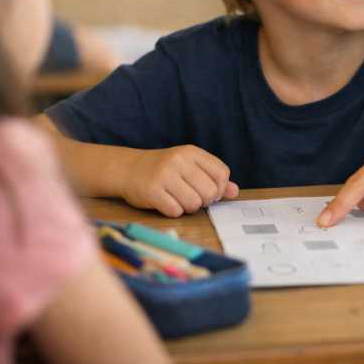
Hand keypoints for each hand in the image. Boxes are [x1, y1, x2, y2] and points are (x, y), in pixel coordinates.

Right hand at [121, 145, 238, 216]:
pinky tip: (167, 203)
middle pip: (209, 191)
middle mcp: (178, 161)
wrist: (128, 169)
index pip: (221, 173)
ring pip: (193, 203)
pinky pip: (175, 210)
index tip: (211, 192)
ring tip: (180, 200)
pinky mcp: (151, 191)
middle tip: (195, 198)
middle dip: (205, 200)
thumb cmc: (164, 169)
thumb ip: (212, 177)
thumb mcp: (189, 166)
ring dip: (189, 208)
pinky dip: (174, 211)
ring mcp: (164, 175)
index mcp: (191, 152)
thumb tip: (234, 191)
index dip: (220, 188)